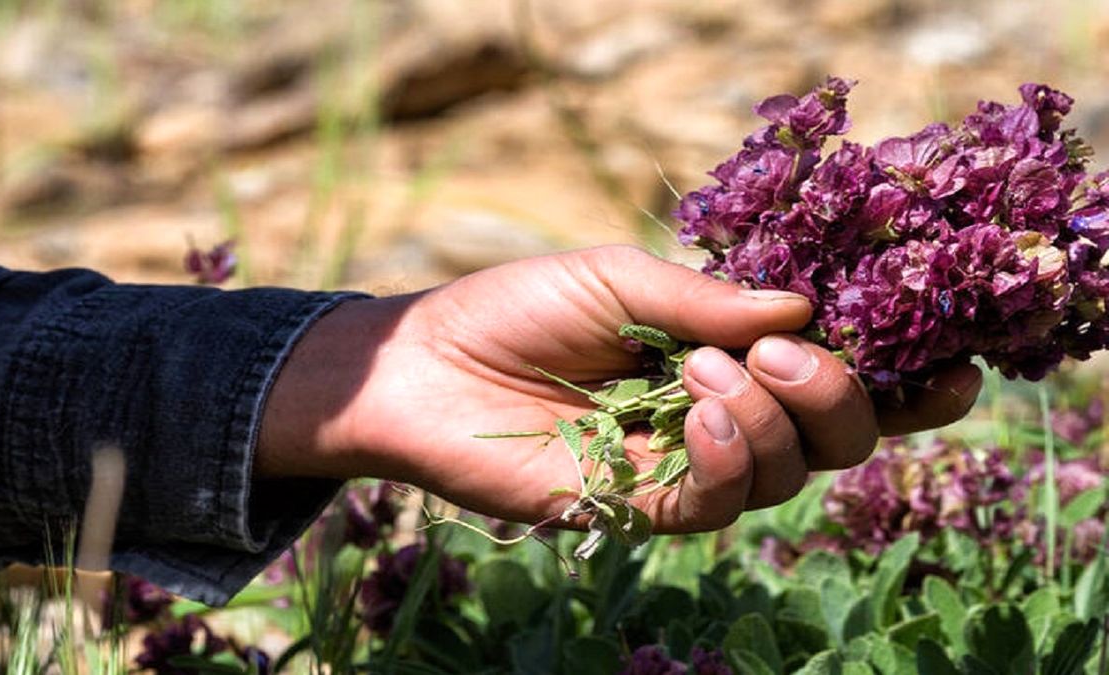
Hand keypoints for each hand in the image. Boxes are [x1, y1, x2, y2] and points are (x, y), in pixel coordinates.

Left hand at [257, 246, 981, 532]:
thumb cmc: (516, 307)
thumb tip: (807, 312)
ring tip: (708, 370)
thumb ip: (709, 299)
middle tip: (788, 357)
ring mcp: (685, 467)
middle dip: (840, 400)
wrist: (427, 363)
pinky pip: (719, 505)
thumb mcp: (618, 276)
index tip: (948, 365)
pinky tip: (695, 414)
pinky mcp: (641, 507)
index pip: (832, 376)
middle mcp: (722, 415)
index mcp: (728, 353)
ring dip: (771, 421)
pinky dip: (728, 459)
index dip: (898, 379)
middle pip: (835, 438)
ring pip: (788, 475)